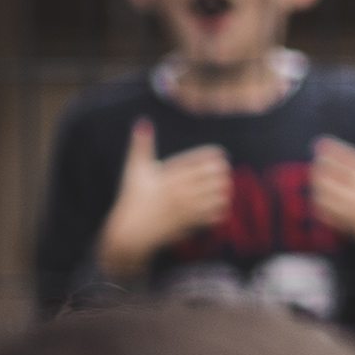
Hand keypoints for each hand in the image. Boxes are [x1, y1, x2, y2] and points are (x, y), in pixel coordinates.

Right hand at [101, 123, 233, 273]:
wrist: (130, 233)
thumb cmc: (132, 198)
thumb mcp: (135, 170)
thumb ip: (141, 145)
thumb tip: (142, 121)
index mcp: (170, 175)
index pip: (202, 161)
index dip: (215, 156)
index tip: (219, 155)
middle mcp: (181, 192)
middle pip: (215, 177)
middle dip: (222, 172)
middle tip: (222, 171)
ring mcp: (188, 209)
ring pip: (220, 195)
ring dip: (224, 190)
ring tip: (222, 186)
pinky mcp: (191, 224)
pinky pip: (217, 215)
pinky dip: (221, 209)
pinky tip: (216, 205)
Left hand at [310, 132, 354, 275]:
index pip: (351, 162)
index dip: (334, 152)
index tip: (321, 144)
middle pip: (333, 178)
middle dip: (320, 167)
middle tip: (316, 159)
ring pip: (326, 196)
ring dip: (317, 185)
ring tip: (315, 176)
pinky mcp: (353, 227)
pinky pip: (329, 215)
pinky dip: (321, 206)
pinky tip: (320, 199)